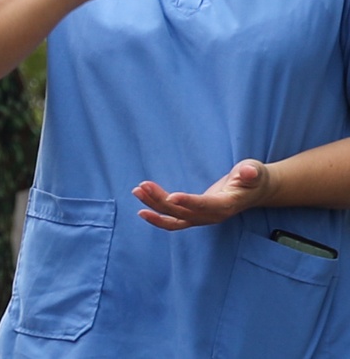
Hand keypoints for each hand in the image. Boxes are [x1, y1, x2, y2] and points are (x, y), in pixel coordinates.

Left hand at [136, 159, 271, 230]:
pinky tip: (143, 210)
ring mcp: (203, 218)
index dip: (188, 202)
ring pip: (175, 218)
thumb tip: (249, 171)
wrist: (255, 190)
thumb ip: (251, 173)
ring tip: (137, 191)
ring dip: (154, 207)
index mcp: (227, 204)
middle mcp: (213, 215)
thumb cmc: (254, 178)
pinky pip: (175, 222)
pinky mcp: (196, 216)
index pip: (205, 205)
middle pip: (183, 212)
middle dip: (160, 201)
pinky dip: (159, 218)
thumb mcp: (254, 171)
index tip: (170, 196)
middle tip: (141, 186)